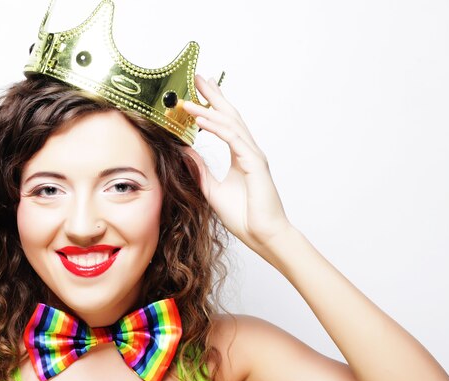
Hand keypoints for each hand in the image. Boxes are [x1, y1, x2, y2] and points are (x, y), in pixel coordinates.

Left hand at [182, 75, 291, 249]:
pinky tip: (200, 119)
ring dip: (209, 108)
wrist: (263, 236)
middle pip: (230, 116)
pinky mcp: (254, 164)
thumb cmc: (245, 217)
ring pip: (230, 124)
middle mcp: (248, 152)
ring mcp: (253, 156)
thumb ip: (200, 170)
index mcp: (240, 157)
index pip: (225, 124)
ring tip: (190, 97)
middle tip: (198, 77)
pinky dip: (216, 127)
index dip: (212, 106)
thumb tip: (184, 152)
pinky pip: (233, 139)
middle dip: (214, 95)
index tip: (197, 92)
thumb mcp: (212, 190)